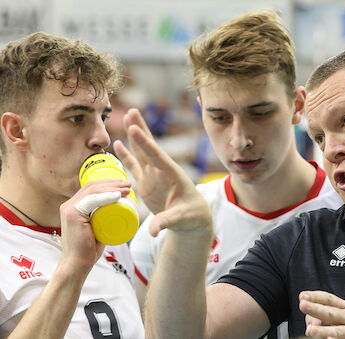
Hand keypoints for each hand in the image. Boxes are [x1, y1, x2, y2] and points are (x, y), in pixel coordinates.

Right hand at [59, 179, 131, 272]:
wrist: (77, 264)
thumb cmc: (88, 249)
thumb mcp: (96, 229)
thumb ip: (102, 220)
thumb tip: (119, 213)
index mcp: (73, 206)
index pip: (91, 188)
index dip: (109, 183)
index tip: (125, 185)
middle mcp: (68, 205)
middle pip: (92, 186)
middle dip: (113, 183)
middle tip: (129, 185)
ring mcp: (69, 209)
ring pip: (93, 191)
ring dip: (112, 188)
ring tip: (128, 190)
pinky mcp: (72, 215)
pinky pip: (91, 201)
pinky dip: (105, 197)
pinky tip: (117, 196)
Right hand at [113, 108, 211, 236]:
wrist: (192, 221)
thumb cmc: (191, 217)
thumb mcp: (181, 219)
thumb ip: (167, 222)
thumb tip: (153, 231)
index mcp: (172, 175)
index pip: (157, 156)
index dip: (145, 143)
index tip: (134, 128)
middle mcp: (162, 171)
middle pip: (149, 147)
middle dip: (141, 130)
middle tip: (131, 111)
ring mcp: (154, 176)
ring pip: (141, 152)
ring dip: (134, 136)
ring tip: (128, 116)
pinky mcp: (147, 183)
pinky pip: (134, 166)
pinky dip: (126, 155)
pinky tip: (119, 143)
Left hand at [299, 291, 344, 338]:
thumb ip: (335, 317)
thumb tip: (314, 322)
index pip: (330, 298)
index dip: (316, 296)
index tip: (303, 294)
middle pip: (331, 311)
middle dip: (316, 308)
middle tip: (302, 304)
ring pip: (337, 329)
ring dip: (322, 330)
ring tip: (310, 330)